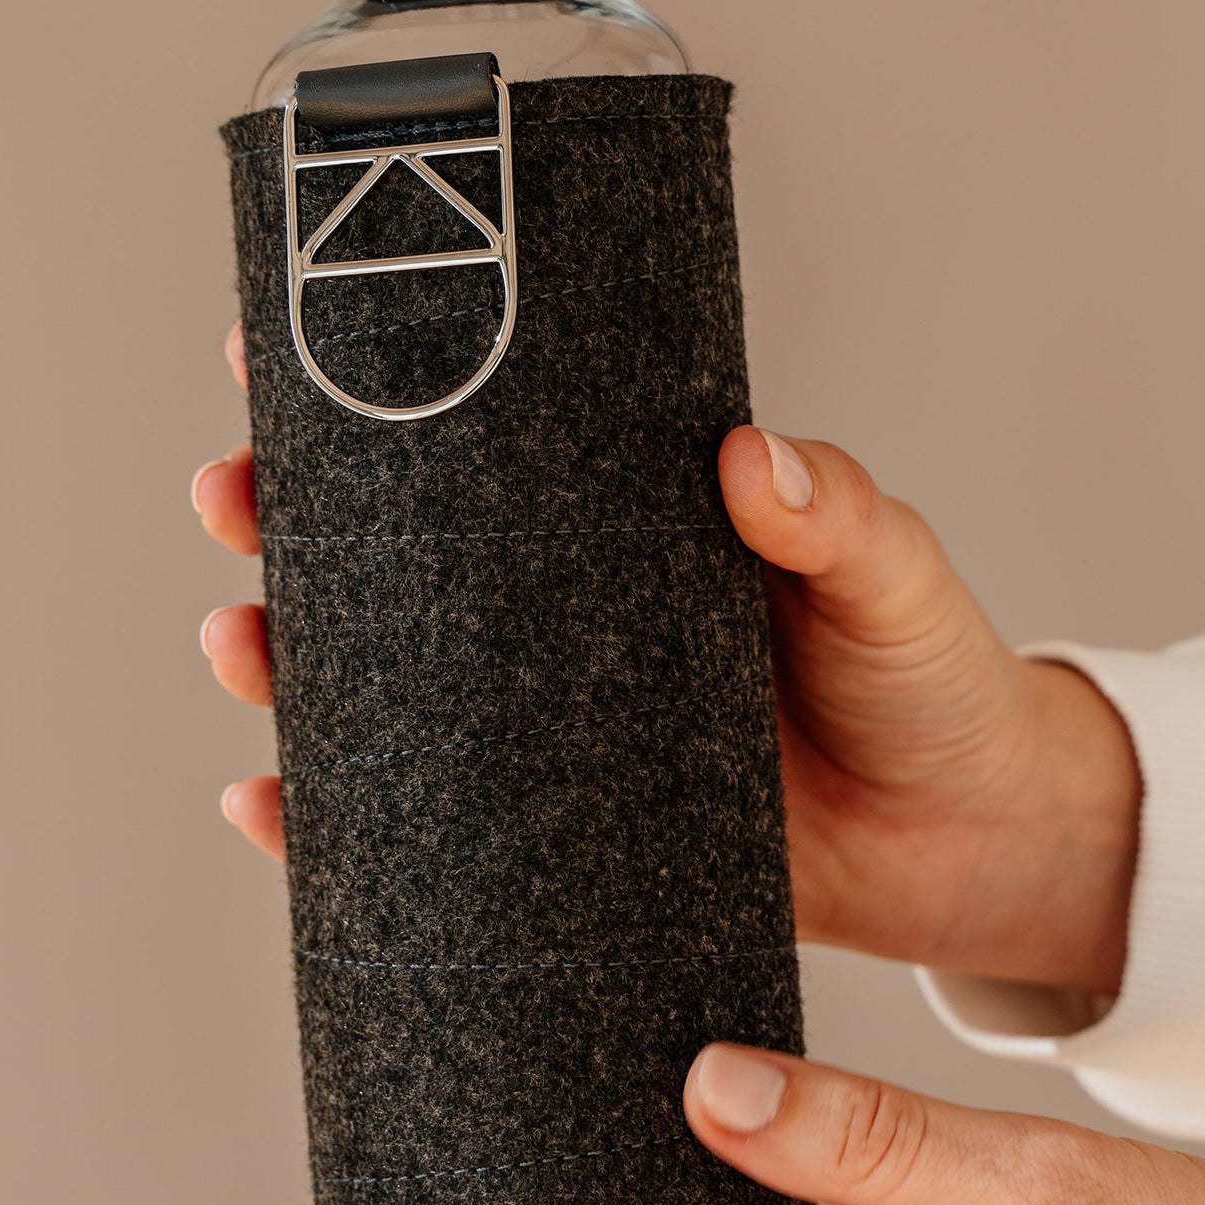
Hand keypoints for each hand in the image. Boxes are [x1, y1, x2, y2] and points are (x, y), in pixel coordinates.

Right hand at [193, 338, 1139, 990]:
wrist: (972, 847)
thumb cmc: (930, 682)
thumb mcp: (890, 574)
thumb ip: (831, 517)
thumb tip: (748, 458)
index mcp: (624, 534)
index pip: (476, 451)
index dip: (368, 400)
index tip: (271, 356)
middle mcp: (560, 628)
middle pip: (382, 562)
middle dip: (282, 523)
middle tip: (233, 496)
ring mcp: (543, 737)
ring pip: (374, 694)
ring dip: (283, 666)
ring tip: (240, 644)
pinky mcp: (552, 848)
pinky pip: (416, 836)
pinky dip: (331, 829)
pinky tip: (272, 811)